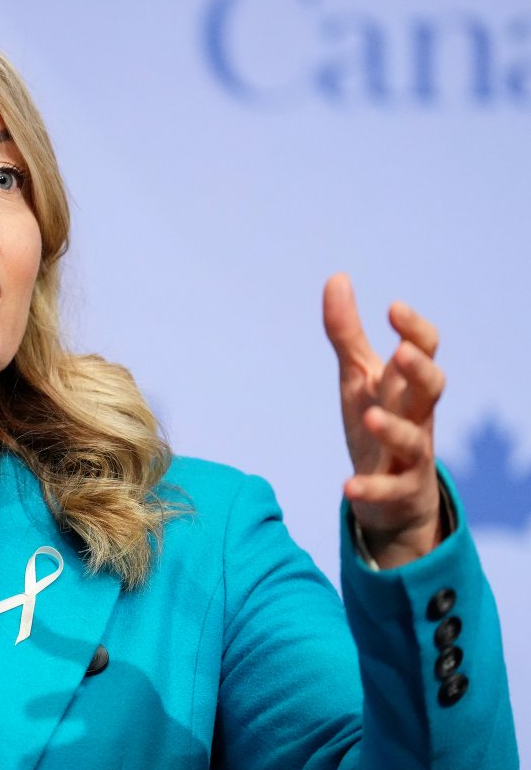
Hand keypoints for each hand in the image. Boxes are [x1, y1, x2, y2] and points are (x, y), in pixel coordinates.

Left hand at [323, 273, 444, 568]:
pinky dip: (370, 487)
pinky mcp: (397, 488)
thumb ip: (347, 333)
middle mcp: (417, 415)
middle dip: (420, 370)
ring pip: (414, 439)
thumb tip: (337, 277)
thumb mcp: (358, 376)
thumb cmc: (379, 420)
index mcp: (408, 385)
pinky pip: (388, 488)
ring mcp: (410, 454)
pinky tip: (347, 485)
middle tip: (401, 352)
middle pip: (432, 389)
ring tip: (371, 415)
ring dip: (394, 428)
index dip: (414, 330)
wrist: (392, 492)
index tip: (393, 308)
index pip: (424, 351)